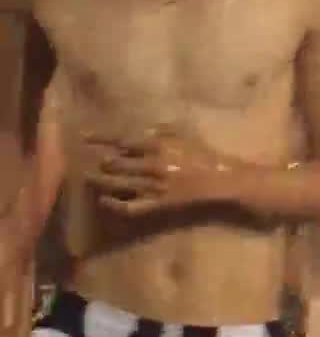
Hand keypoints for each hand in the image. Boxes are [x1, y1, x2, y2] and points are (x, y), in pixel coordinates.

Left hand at [84, 130, 220, 217]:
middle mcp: (151, 165)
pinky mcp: (157, 204)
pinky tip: (104, 200)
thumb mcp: (183, 132)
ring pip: (118, 184)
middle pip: (115, 162)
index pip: (121, 139)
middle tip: (83, 159)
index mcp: (158, 145)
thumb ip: (160, 130)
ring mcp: (153, 187)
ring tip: (88, 177)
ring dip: (101, 180)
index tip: (84, 136)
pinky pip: (131, 206)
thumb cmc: (201, 153)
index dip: (101, 138)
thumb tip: (139, 130)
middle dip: (98, 160)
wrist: (218, 179)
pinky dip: (115, 204)